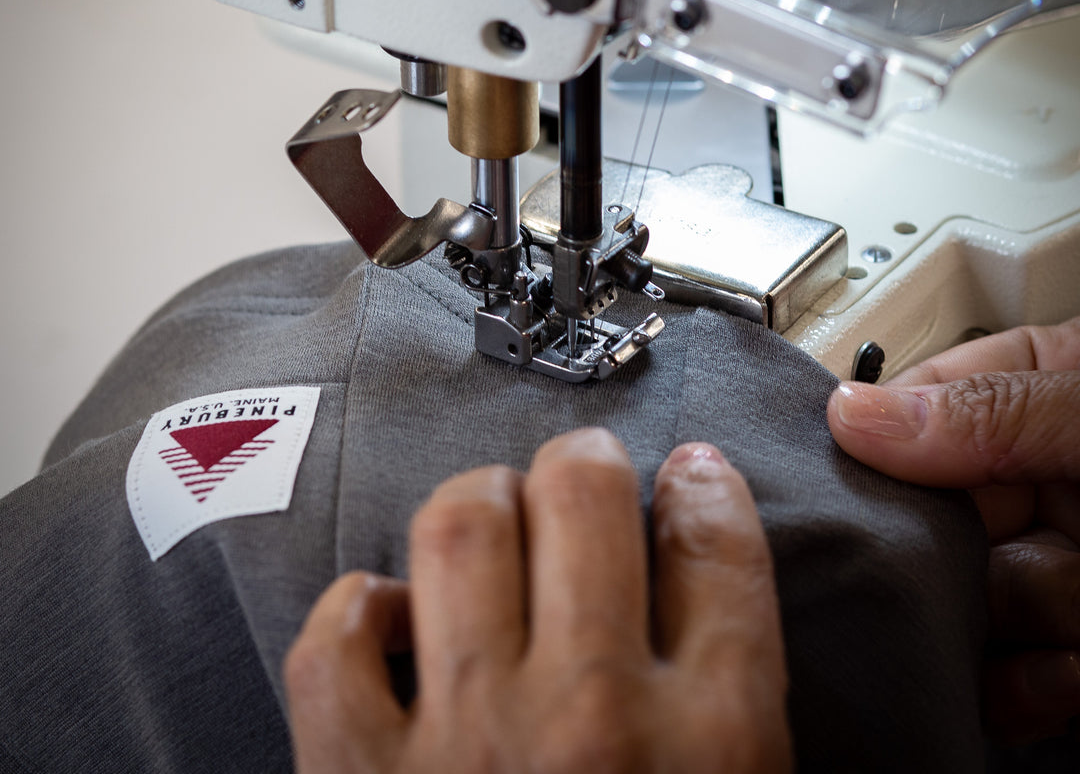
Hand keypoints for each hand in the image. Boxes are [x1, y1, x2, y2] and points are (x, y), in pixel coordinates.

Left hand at [284, 428, 790, 772]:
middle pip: (585, 500)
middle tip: (584, 475)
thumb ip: (747, 717)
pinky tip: (393, 623)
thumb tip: (718, 586)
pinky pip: (336, 638)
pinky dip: (359, 609)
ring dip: (480, 503)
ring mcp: (465, 744)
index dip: (707, 490)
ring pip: (461, 528)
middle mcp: (592, 721)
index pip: (718, 552)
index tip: (693, 474)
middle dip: (587, 464)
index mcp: (715, 748)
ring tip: (494, 519)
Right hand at [827, 318, 1079, 744]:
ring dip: (1002, 615)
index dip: (881, 437)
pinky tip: (1050, 675)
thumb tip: (852, 413)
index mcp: (1042, 395)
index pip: (922, 403)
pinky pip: (1010, 673)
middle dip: (938, 549)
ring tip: (1056, 603)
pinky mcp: (1065, 651)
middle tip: (940, 563)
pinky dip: (1023, 687)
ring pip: (967, 595)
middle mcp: (1041, 479)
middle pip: (931, 511)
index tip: (843, 460)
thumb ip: (993, 411)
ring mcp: (1055, 567)